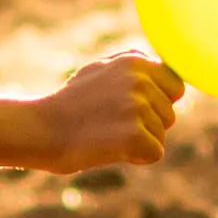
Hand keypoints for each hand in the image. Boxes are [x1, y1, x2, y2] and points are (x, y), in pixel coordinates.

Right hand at [31, 50, 180, 171]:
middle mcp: (139, 80)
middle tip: (111, 122)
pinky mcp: (134, 135)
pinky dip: (136, 157)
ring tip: (106, 133)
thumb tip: (162, 64)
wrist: (41, 130)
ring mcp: (137, 107)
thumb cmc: (70, 103)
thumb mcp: (99, 69)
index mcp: (134, 60)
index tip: (130, 109)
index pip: (176, 86)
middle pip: (170, 114)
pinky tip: (110, 148)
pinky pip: (155, 153)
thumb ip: (132, 63)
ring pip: (161, 134)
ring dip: (139, 140)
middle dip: (148, 124)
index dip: (158, 102)